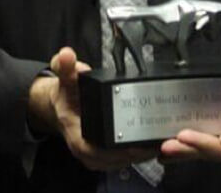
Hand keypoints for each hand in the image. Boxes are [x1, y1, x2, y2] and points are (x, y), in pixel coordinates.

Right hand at [25, 47, 158, 170]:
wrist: (62, 106)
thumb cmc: (66, 95)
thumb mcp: (65, 78)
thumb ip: (65, 66)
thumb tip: (66, 56)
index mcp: (75, 134)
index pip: (94, 151)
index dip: (115, 152)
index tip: (134, 146)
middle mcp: (85, 150)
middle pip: (113, 160)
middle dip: (135, 155)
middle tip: (155, 144)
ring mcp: (95, 156)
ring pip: (119, 163)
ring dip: (139, 157)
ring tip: (158, 145)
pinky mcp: (104, 157)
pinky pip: (121, 161)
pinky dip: (136, 156)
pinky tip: (150, 148)